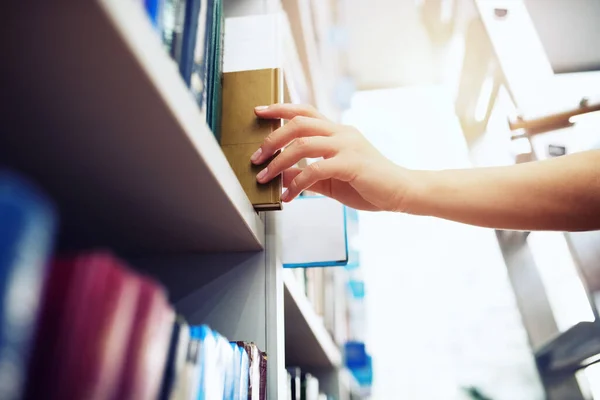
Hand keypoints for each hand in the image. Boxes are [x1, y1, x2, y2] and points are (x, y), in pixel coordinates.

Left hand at [250, 104, 415, 211]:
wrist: (402, 192)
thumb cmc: (368, 185)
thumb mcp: (331, 179)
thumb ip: (307, 175)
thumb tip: (281, 175)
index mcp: (337, 132)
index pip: (305, 111)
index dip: (280, 108)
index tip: (259, 111)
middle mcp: (341, 133)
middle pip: (298, 124)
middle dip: (272, 139)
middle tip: (256, 157)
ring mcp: (347, 146)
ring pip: (303, 145)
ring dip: (278, 162)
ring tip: (264, 177)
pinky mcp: (351, 164)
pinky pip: (315, 170)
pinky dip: (297, 184)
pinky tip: (289, 197)